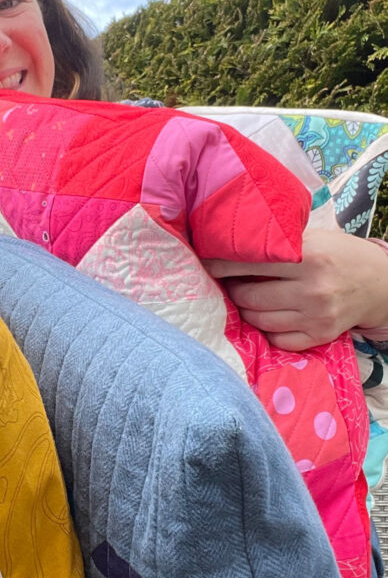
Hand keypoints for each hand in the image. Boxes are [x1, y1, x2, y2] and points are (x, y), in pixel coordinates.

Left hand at [203, 229, 387, 350]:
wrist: (380, 284)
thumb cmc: (341, 255)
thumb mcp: (315, 238)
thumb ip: (281, 243)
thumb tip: (235, 242)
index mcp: (309, 258)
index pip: (251, 263)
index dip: (223, 264)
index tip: (207, 263)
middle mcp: (312, 289)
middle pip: (250, 297)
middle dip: (232, 290)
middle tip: (226, 283)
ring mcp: (316, 316)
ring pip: (259, 320)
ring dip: (244, 310)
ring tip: (243, 299)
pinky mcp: (320, 336)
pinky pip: (278, 340)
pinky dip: (265, 330)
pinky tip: (265, 317)